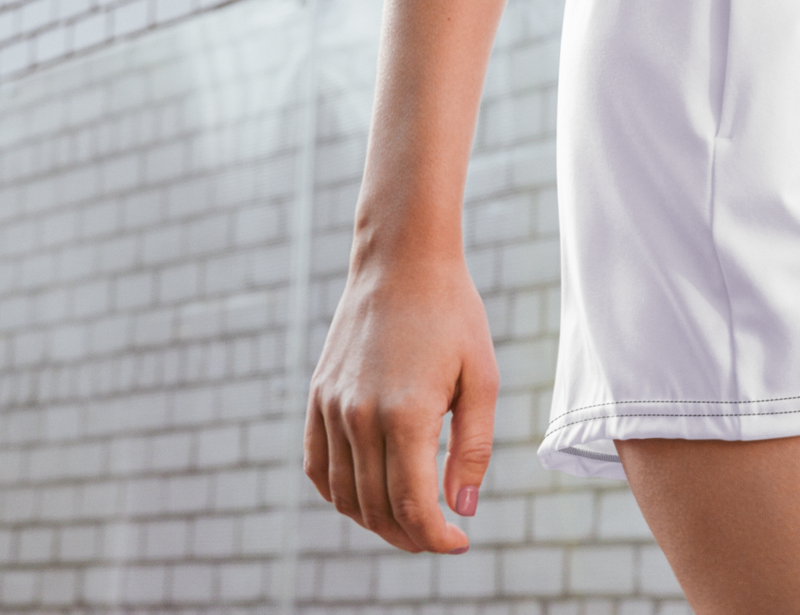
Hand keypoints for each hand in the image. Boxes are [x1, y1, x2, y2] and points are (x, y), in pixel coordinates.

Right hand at [304, 252, 498, 553]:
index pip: (412, 507)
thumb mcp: (482, 377)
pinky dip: (338, 494)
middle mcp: (360, 416)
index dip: (435, 538)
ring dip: (375, 520)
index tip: (458, 541)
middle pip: (377, 509)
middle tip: (438, 534)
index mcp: (406, 414)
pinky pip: (317, 466)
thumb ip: (473, 448)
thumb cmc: (452, 314)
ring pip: (344, 495)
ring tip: (408, 519)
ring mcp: (332, 406)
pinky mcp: (318, 395)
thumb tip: (461, 509)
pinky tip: (365, 495)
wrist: (403, 259)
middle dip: (410, 535)